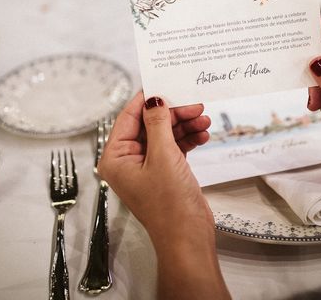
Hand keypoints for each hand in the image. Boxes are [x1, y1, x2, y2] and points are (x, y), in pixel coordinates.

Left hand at [98, 91, 212, 234]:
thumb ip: (158, 123)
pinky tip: (203, 135)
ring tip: (204, 121)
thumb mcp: (163, 156)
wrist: (188, 238)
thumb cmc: (169, 204)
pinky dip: (188, 139)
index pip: (128, 117)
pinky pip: (175, 146)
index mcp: (115, 158)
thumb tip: (154, 99)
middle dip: (174, 114)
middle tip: (195, 105)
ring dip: (185, 125)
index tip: (165, 83)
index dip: (147, 99)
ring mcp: (147, 166)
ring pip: (165, 134)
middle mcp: (128, 161)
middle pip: (150, 124)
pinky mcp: (165, 172)